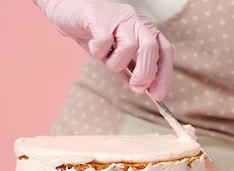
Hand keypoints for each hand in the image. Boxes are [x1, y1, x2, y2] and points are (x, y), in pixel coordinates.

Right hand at [34, 0, 172, 99]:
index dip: (164, 75)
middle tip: (136, 88)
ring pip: (128, 48)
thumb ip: (130, 69)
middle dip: (145, 74)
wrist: (69, 13)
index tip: (158, 95)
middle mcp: (137, 21)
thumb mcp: (117, 54)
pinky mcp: (101, 18)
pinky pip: (104, 44)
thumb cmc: (96, 34)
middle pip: (151, 50)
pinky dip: (98, 52)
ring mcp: (120, 18)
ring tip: (105, 57)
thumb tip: (143, 89)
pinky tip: (93, 45)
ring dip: (115, 62)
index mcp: (145, 29)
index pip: (165, 51)